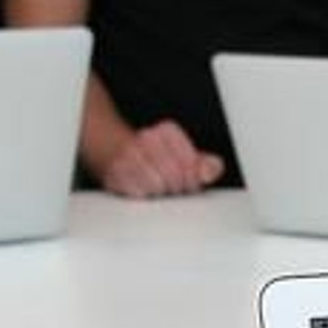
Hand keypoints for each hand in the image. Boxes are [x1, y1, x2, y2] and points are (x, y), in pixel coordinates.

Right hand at [89, 119, 224, 199]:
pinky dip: (145, 195)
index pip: (191, 163)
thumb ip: (206, 165)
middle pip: (175, 176)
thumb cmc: (156, 158)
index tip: (189, 183)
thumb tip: (211, 170)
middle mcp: (147, 138)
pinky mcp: (116, 171)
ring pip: (157, 185)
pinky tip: (144, 188)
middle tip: (174, 188)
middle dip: (178, 188)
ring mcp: (129, 153)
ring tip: (159, 187)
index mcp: (168, 131)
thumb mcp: (186, 158)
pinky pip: (140, 193)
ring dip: (161, 193)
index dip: (193, 180)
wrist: (117, 152)